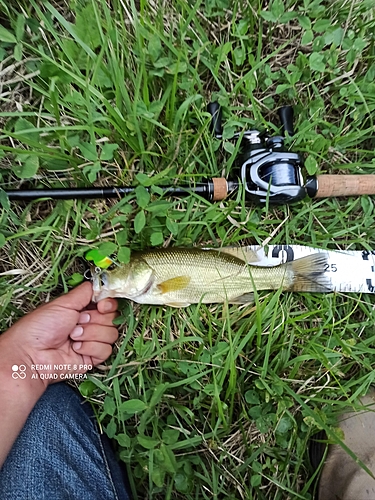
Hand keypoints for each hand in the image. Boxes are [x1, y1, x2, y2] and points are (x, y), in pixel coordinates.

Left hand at [0, 282, 118, 386]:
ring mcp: (90, 341)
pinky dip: (90, 347)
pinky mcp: (91, 357)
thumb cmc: (39, 328)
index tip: (101, 305)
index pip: (108, 304)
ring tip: (73, 336)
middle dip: (95, 319)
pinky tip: (76, 348)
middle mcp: (88, 324)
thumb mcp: (63, 303)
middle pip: (112, 318)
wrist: (31, 354)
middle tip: (78, 321)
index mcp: (82, 309)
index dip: (108, 304)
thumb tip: (100, 284)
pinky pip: (106, 350)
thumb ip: (85, 292)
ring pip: (111, 334)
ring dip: (91, 334)